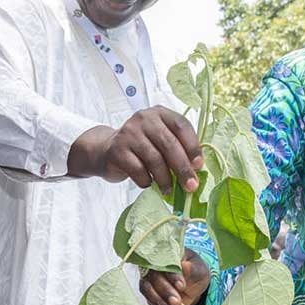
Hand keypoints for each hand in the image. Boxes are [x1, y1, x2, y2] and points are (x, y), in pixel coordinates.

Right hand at [70, 106, 202, 192]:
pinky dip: (146, 181)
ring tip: (168, 190)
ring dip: (165, 179)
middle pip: (169, 144)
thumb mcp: (159, 140)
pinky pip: (137, 170)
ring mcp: (129, 133)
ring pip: (154, 159)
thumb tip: (196, 170)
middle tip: (190, 186)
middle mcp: (144, 119)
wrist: (106, 150)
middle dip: (182, 168)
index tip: (199, 166)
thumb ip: (177, 147)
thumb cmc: (141, 147)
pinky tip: (148, 184)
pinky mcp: (117, 150)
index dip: (193, 147)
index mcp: (160, 113)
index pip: (181, 126)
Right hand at [141, 251, 211, 304]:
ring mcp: (151, 280)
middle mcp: (155, 266)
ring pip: (148, 291)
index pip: (165, 263)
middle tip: (177, 302)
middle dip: (165, 292)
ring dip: (160, 303)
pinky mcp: (151, 293)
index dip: (172, 275)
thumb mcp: (199, 269)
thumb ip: (192, 268)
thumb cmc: (196, 272)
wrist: (194, 284)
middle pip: (154, 278)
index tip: (182, 286)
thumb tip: (184, 266)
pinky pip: (151, 302)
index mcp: (167, 255)